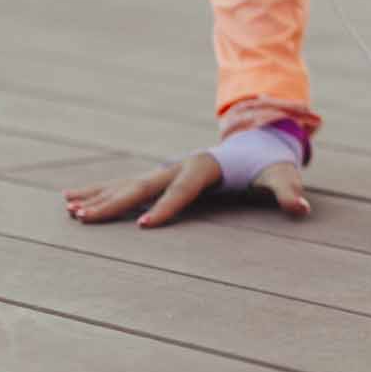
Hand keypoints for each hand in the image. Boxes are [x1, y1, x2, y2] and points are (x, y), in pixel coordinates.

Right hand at [61, 154, 309, 227]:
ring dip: (98, 196)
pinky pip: (125, 184)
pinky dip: (99, 192)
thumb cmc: (268, 165)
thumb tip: (301, 208)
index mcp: (206, 165)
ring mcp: (167, 169)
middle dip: (115, 201)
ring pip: (127, 183)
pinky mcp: (160, 177)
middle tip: (85, 218)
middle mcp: (180, 165)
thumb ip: (289, 191)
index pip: (184, 189)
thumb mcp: (282, 176)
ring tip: (69, 209)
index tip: (144, 226)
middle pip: (145, 184)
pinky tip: (72, 202)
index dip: (167, 207)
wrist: (256, 145)